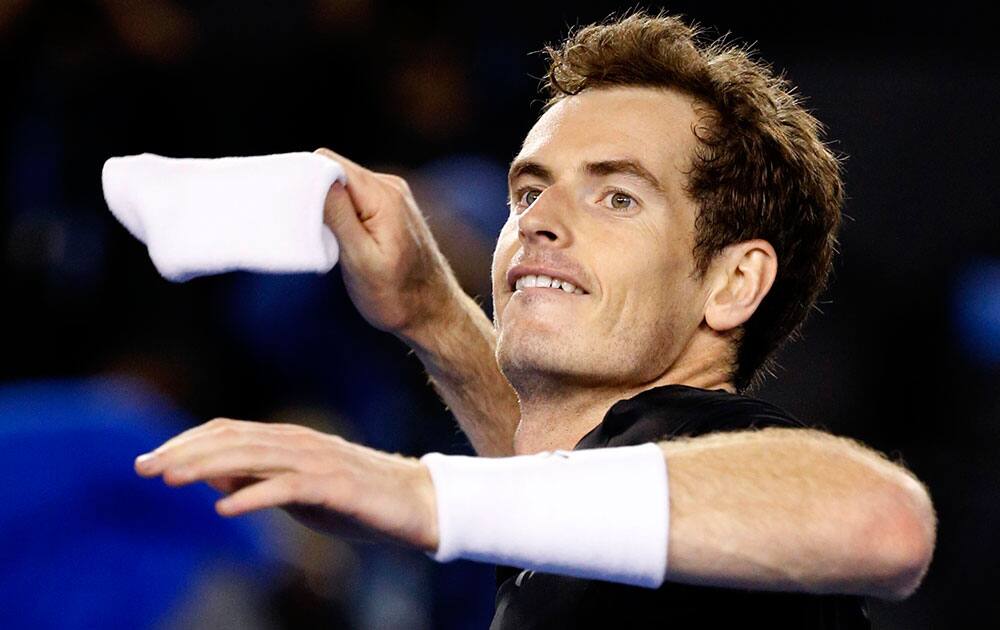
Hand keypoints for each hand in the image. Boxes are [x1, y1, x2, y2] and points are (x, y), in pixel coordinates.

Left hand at [134, 418, 438, 551]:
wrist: (416, 502)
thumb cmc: (357, 499)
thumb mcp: (298, 492)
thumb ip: (259, 481)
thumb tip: (212, 479)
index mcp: (288, 441)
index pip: (226, 432)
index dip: (185, 443)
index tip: (148, 461)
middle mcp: (298, 443)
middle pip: (231, 439)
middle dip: (182, 452)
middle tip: (142, 468)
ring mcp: (318, 461)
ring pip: (253, 456)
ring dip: (206, 467)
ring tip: (170, 480)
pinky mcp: (336, 485)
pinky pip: (288, 488)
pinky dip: (254, 496)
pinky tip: (225, 508)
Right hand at [315, 148, 463, 340]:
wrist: (433, 314)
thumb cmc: (397, 296)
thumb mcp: (360, 259)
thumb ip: (338, 216)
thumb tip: (316, 176)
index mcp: (383, 195)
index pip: (329, 163)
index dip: (305, 180)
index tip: (293, 209)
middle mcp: (390, 188)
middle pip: (335, 171)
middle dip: (316, 196)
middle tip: (312, 232)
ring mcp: (393, 197)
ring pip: (344, 186)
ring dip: (329, 209)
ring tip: (332, 243)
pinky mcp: (391, 209)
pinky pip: (356, 199)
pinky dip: (343, 215)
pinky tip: (344, 242)